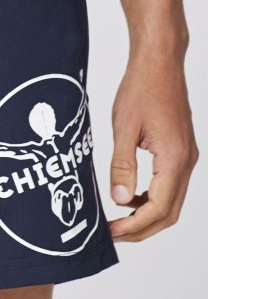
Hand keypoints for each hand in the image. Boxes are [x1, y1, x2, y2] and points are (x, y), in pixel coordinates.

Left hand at [107, 51, 198, 241]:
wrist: (159, 63)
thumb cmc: (141, 89)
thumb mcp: (123, 127)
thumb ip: (122, 165)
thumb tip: (119, 200)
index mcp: (174, 159)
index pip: (157, 209)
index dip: (134, 226)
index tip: (111, 233)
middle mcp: (186, 161)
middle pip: (169, 213)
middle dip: (141, 229)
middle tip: (112, 235)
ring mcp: (186, 157)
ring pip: (171, 202)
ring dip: (146, 216)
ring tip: (117, 220)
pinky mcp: (180, 151)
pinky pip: (170, 186)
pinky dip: (151, 199)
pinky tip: (129, 197)